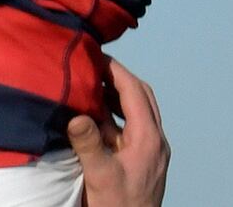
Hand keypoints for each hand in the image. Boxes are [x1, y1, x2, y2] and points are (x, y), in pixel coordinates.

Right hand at [65, 59, 168, 206]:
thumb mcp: (100, 176)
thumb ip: (88, 144)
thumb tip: (77, 116)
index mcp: (149, 139)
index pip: (135, 91)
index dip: (115, 70)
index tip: (95, 56)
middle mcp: (155, 142)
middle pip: (142, 97)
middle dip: (119, 79)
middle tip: (93, 68)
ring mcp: (152, 152)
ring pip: (140, 112)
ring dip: (118, 98)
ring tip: (91, 90)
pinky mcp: (145, 162)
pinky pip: (134, 129)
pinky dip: (117, 117)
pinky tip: (96, 121)